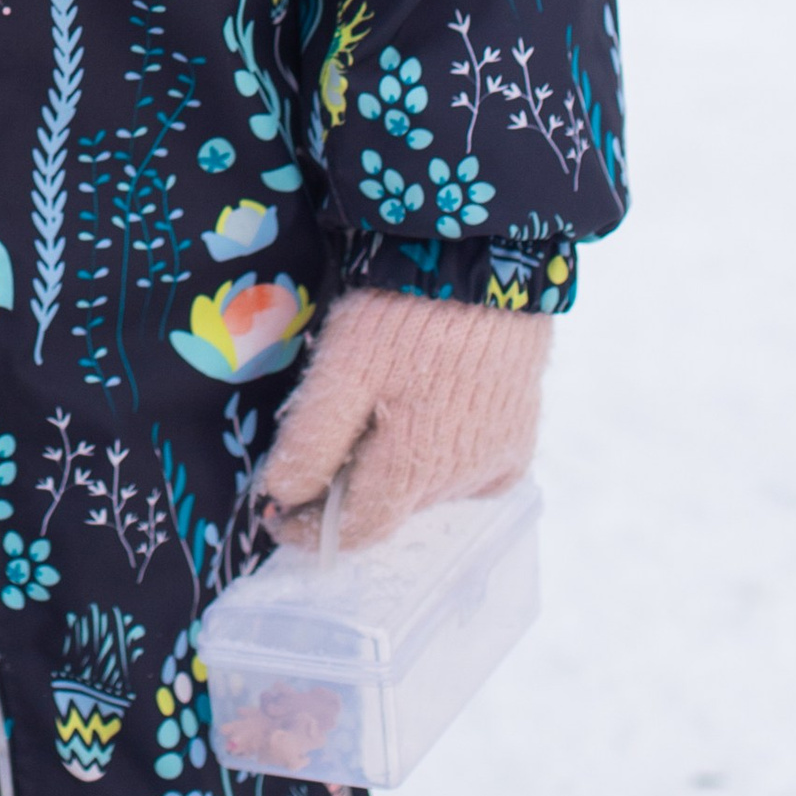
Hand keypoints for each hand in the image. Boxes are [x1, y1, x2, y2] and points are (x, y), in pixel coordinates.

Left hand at [258, 289, 547, 549]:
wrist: (483, 264)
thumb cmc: (403, 314)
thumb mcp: (341, 370)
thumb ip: (311, 444)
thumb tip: (282, 501)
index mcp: (415, 470)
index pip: (357, 531)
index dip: (311, 528)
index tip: (276, 512)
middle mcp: (463, 483)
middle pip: (391, 508)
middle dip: (350, 490)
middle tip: (321, 444)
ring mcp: (498, 463)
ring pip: (428, 489)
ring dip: (396, 469)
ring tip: (377, 413)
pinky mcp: (520, 440)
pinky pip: (468, 471)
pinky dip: (440, 457)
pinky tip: (425, 416)